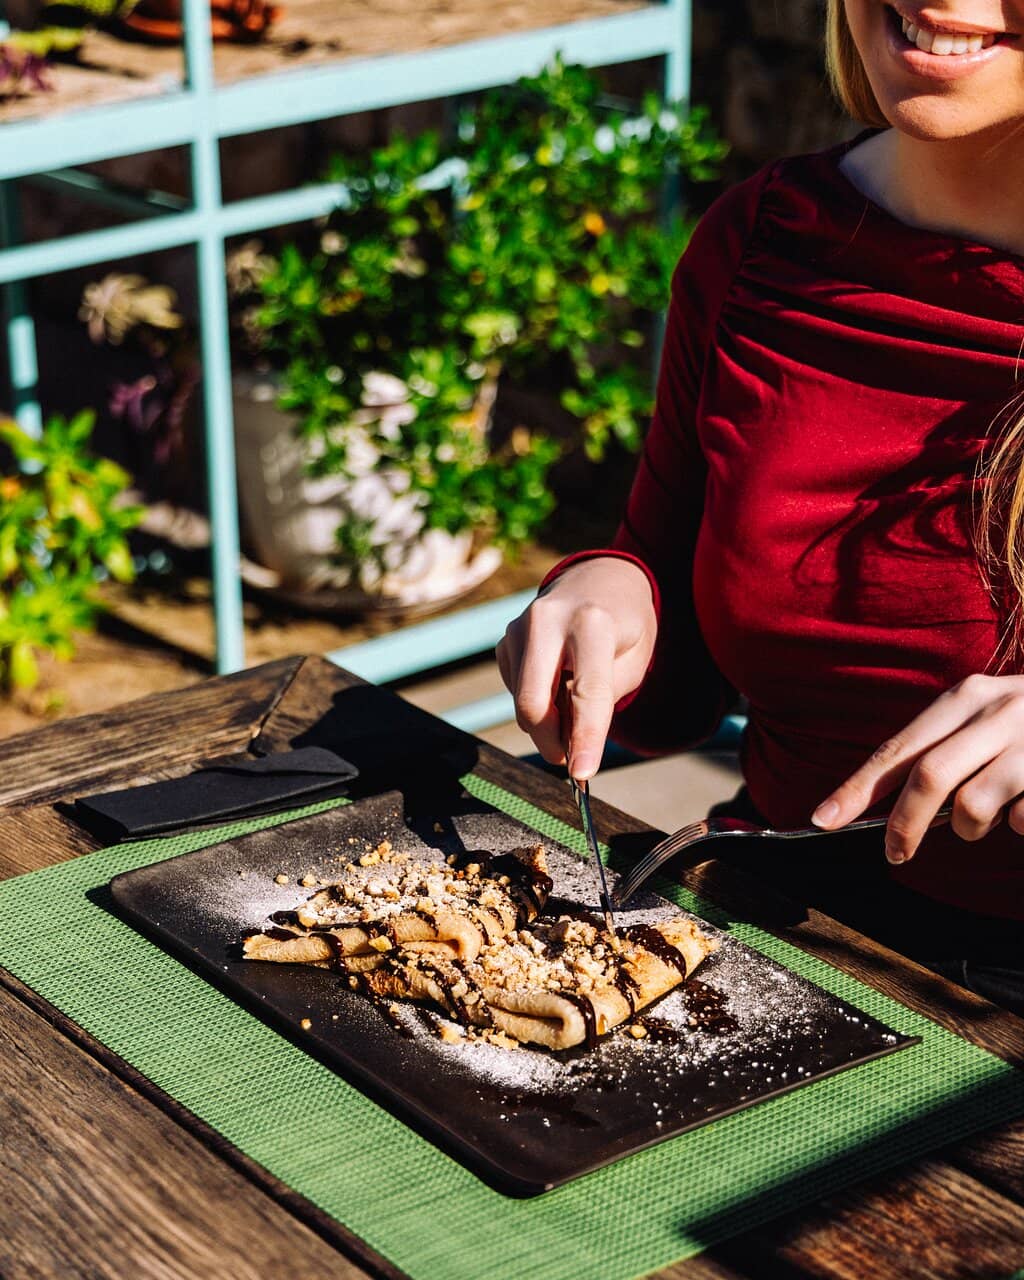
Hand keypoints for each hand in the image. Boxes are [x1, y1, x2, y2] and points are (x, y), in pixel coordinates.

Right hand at [495, 558, 656, 779]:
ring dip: (548, 722)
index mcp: (591, 623)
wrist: (600, 579)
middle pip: (533, 703)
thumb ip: (602, 701)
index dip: (586, 740)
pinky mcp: (506, 639)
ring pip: (522, 702)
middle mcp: (547, 621)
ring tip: (575, 703)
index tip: (583, 775)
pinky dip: (538, 702)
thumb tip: (569, 748)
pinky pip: (515, 691)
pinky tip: (558, 683)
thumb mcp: (632, 660)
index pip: (586, 694)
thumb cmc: (624, 624)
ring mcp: (519, 628)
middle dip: (551, 742)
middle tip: (571, 760)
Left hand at [811, 673, 1023, 862]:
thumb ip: (943, 751)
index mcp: (966, 697)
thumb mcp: (987, 718)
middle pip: (929, 777)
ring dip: (970, 828)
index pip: (898, 748)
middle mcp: (998, 711)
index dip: (856, 787)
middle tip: (895, 854)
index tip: (823, 819)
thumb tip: (887, 806)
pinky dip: (1019, 825)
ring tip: (989, 818)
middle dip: (905, 825)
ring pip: (975, 806)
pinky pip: (1022, 820)